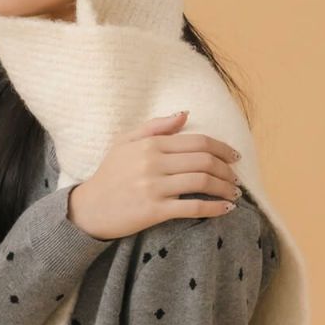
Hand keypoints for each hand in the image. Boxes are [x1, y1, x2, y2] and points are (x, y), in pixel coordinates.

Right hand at [66, 110, 242, 241]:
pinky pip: (192, 207)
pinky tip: (225, 210)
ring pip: (202, 183)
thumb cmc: (108, 175)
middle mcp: (153, 163)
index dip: (222, 148)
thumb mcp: (125, 143)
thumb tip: (185, 114)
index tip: (235, 157)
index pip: (197, 142)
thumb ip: (155, 127)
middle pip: (204, 161)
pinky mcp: (154, 211)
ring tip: (234, 194)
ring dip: (224, 188)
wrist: (88, 209)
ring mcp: (154, 187)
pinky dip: (213, 208)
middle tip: (236, 179)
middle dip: (227, 170)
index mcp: (150, 144)